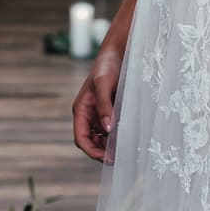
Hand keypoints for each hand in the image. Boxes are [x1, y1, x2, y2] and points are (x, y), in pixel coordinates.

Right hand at [73, 22, 127, 163]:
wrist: (118, 52)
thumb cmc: (107, 66)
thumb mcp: (103, 84)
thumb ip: (104, 107)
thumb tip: (108, 129)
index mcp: (81, 110)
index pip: (81, 138)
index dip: (92, 151)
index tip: (107, 158)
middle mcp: (88, 114)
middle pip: (91, 142)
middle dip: (102, 152)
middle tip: (119, 158)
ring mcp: (99, 114)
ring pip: (101, 138)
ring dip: (110, 146)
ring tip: (124, 151)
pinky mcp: (111, 111)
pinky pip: (111, 130)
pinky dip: (117, 137)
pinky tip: (128, 138)